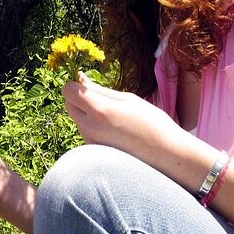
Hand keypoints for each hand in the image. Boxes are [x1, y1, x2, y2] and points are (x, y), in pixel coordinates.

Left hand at [62, 73, 180, 160]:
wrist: (165, 155)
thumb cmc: (151, 122)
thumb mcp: (128, 99)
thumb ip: (100, 90)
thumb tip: (80, 79)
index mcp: (99, 110)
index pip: (68, 91)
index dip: (75, 84)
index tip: (87, 83)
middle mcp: (89, 128)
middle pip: (69, 105)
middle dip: (78, 98)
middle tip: (100, 96)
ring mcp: (90, 142)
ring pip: (77, 119)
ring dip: (86, 112)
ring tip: (114, 116)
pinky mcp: (94, 152)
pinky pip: (86, 132)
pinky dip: (93, 126)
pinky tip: (114, 130)